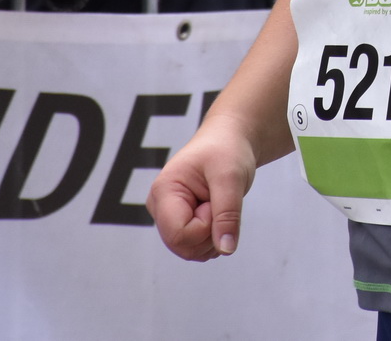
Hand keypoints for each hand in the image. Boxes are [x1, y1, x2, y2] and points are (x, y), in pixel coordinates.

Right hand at [148, 116, 257, 259]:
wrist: (228, 140)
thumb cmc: (226, 150)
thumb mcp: (231, 178)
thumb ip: (227, 215)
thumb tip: (226, 250)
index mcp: (163, 192)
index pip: (180, 235)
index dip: (206, 226)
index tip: (214, 200)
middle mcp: (159, 207)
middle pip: (183, 247)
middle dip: (210, 233)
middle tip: (217, 202)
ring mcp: (167, 217)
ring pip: (190, 251)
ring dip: (213, 236)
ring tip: (215, 204)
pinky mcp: (178, 223)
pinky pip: (195, 248)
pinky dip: (212, 237)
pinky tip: (215, 213)